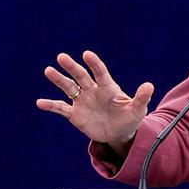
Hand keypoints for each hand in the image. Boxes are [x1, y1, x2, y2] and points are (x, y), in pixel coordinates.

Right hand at [35, 50, 154, 148]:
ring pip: (69, 88)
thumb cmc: (130, 118)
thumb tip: (149, 85)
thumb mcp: (138, 110)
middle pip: (80, 76)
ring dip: (59, 79)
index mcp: (108, 87)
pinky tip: (40, 103)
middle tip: (61, 57)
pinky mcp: (75, 114)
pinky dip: (51, 106)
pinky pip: (61, 108)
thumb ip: (142, 98)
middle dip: (71, 67)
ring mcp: (82, 101)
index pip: (100, 72)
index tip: (87, 54)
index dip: (94, 64)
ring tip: (48, 70)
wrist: (119, 133)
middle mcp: (93, 91)